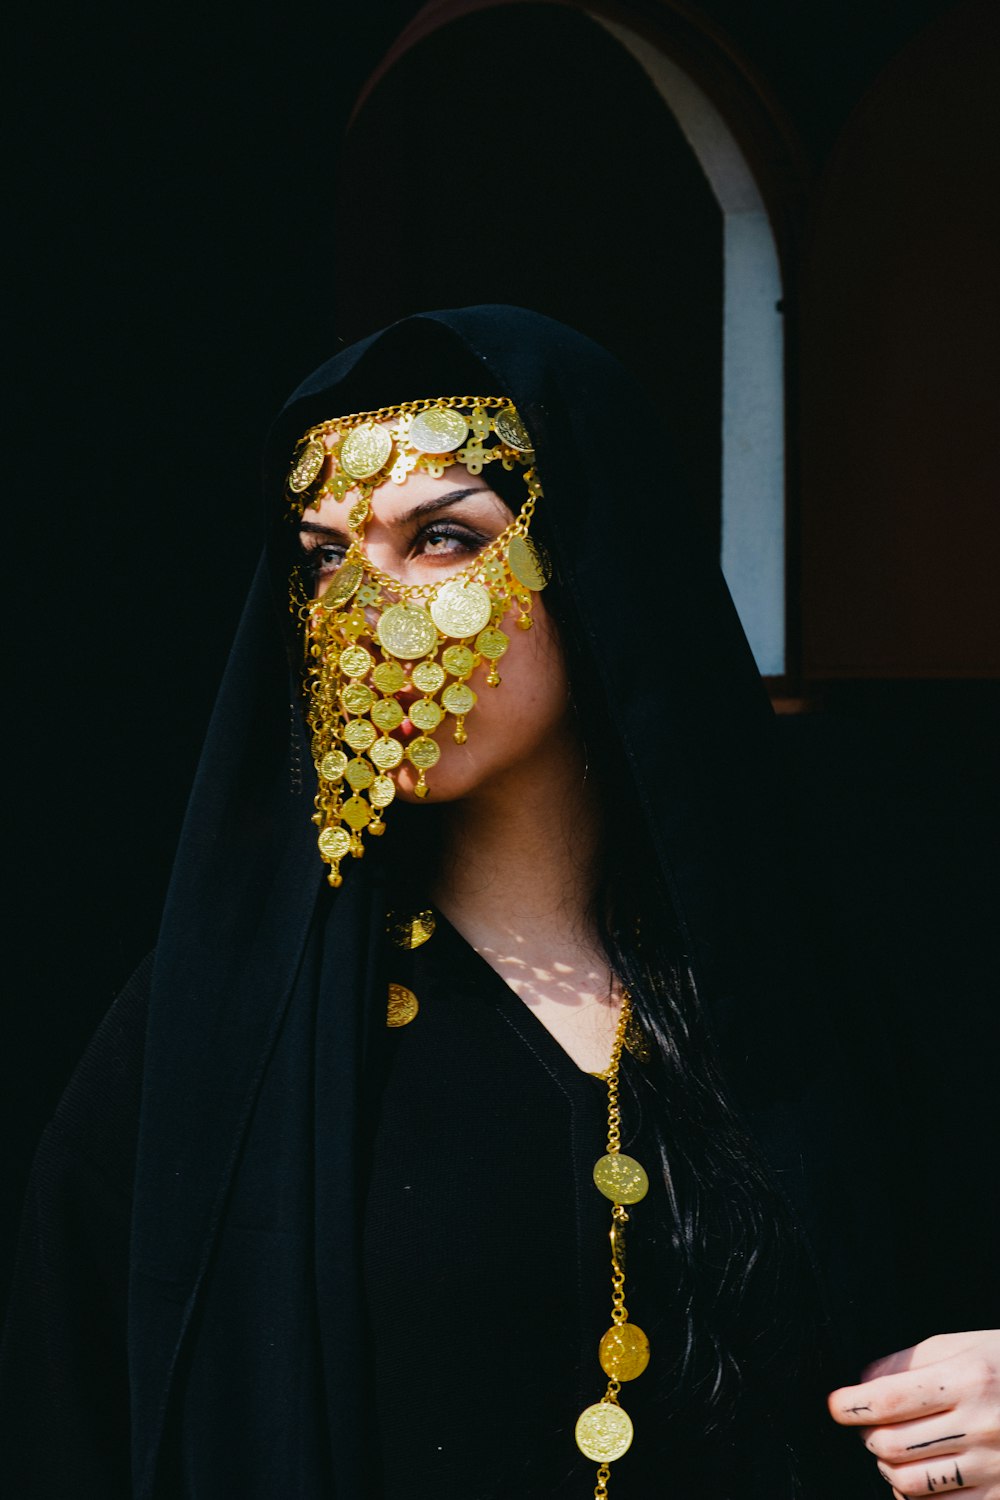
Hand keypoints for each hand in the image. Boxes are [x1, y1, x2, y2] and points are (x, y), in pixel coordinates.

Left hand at [829, 1332, 999, 1495]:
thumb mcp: (960, 1345)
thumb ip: (908, 1362)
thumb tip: (861, 1382)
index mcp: (969, 1378)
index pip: (888, 1399)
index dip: (850, 1405)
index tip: (837, 1406)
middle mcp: (982, 1425)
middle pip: (892, 1445)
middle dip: (868, 1437)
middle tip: (869, 1427)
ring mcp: (994, 1467)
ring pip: (910, 1483)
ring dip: (888, 1468)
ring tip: (893, 1451)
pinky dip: (915, 1496)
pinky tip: (918, 1476)